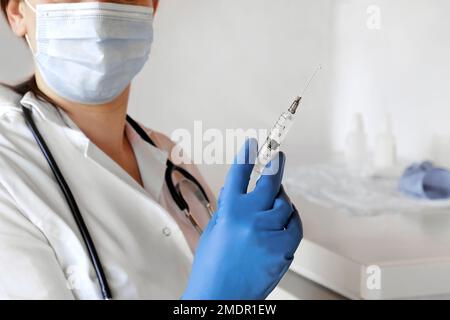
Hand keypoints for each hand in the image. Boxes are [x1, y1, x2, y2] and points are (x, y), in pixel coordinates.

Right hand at [182, 138, 301, 299]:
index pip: (239, 175)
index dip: (247, 156)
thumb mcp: (214, 231)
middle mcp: (250, 220)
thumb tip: (242, 190)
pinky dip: (291, 222)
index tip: (253, 144)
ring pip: (286, 205)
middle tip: (278, 155)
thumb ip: (230, 208)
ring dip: (281, 202)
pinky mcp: (284, 249)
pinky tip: (283, 224)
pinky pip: (295, 226)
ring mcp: (269, 234)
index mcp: (229, 213)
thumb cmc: (213, 267)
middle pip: (269, 182)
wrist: (221, 297)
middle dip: (275, 164)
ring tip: (273, 208)